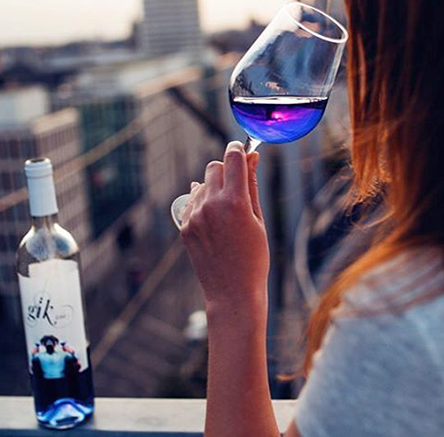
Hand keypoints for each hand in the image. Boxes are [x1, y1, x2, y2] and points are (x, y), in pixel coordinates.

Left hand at [180, 141, 267, 310]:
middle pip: (213, 166)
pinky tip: (215, 225)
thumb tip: (252, 156)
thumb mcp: (259, 220)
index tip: (243, 150)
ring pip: (201, 185)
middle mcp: (211, 205)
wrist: (232, 293)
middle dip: (225, 170)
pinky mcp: (184, 227)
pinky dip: (202, 205)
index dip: (239, 150)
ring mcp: (194, 216)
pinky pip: (192, 203)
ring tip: (227, 215)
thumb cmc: (254, 258)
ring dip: (213, 189)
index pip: (232, 157)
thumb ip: (251, 185)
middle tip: (237, 189)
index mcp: (235, 202)